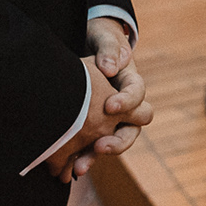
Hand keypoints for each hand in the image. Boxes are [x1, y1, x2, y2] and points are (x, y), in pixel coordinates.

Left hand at [45, 22, 151, 181]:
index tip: (109, 106)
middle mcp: (126, 105)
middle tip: (99, 144)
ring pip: (113, 143)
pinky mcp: (95, 127)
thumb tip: (110, 68)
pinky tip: (68, 167)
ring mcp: (112, 118)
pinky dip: (82, 156)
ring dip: (97, 156)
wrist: (90, 47)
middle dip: (118, 141)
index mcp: (132, 82)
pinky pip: (93, 146)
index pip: (138, 94)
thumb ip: (110, 51)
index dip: (127, 102)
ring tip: (79, 166)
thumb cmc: (102, 41)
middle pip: (133, 128)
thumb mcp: (106, 39)